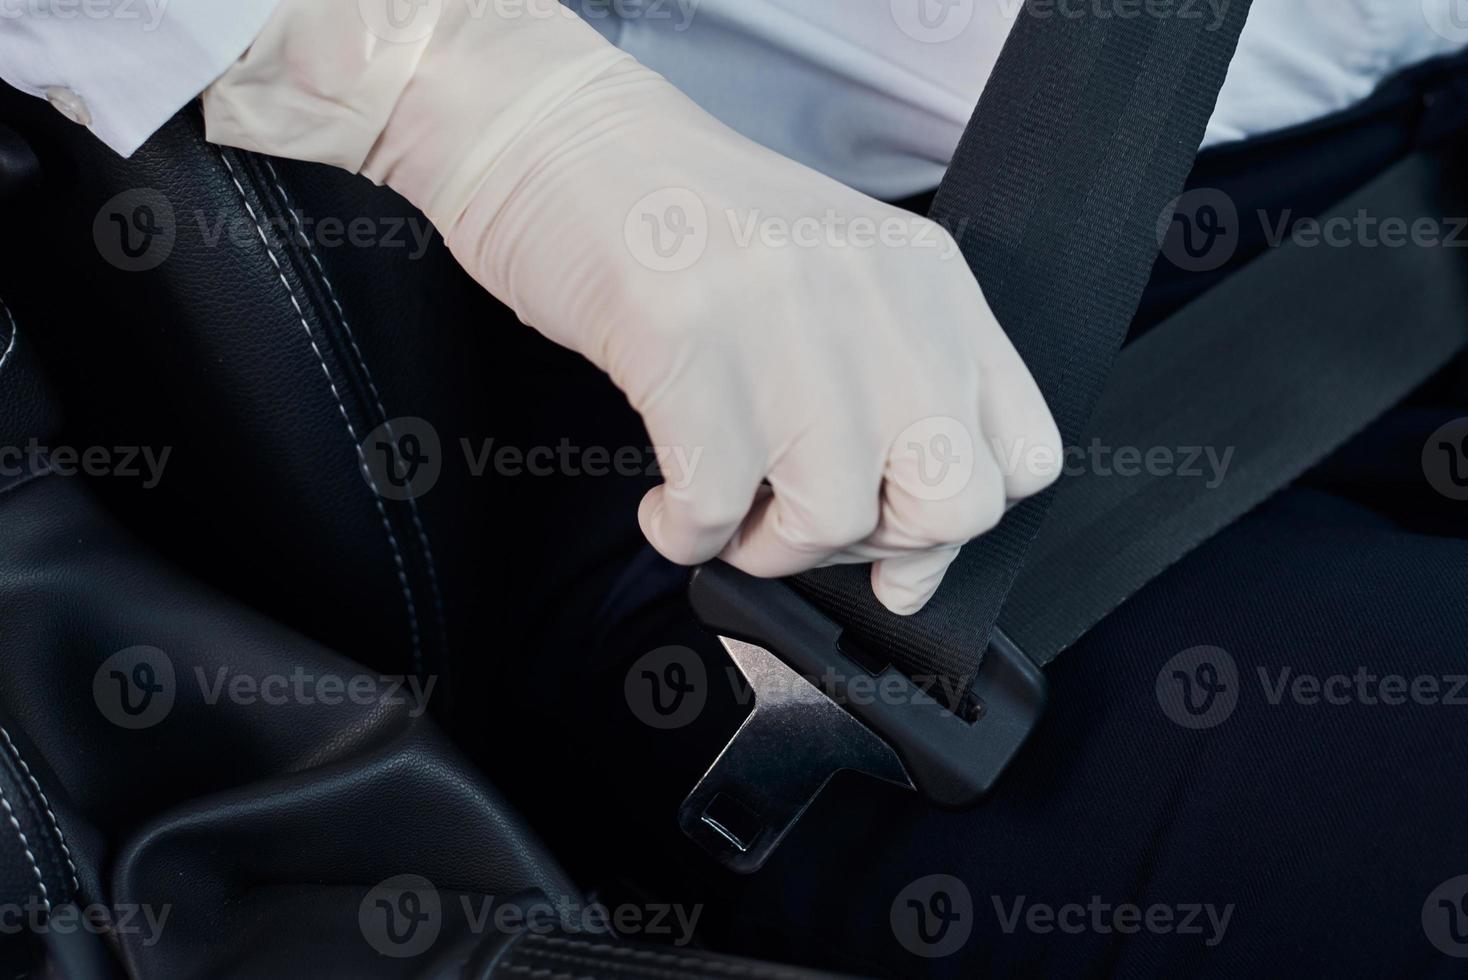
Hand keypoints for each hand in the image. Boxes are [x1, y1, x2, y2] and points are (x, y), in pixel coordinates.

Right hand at [205, 0, 1060, 613]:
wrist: (563, 142)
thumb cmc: (688, 225)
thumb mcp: (832, 286)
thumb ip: (887, 397)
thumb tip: (907, 560)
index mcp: (929, 282)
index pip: (1019, 452)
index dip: (958, 527)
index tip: (896, 543)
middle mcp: (877, 294)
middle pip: (949, 499)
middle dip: (872, 546)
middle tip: (803, 525)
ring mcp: (784, 312)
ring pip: (833, 514)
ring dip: (767, 547)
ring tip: (724, 511)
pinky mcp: (688, 339)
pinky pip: (717, 506)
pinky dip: (687, 533)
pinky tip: (669, 504)